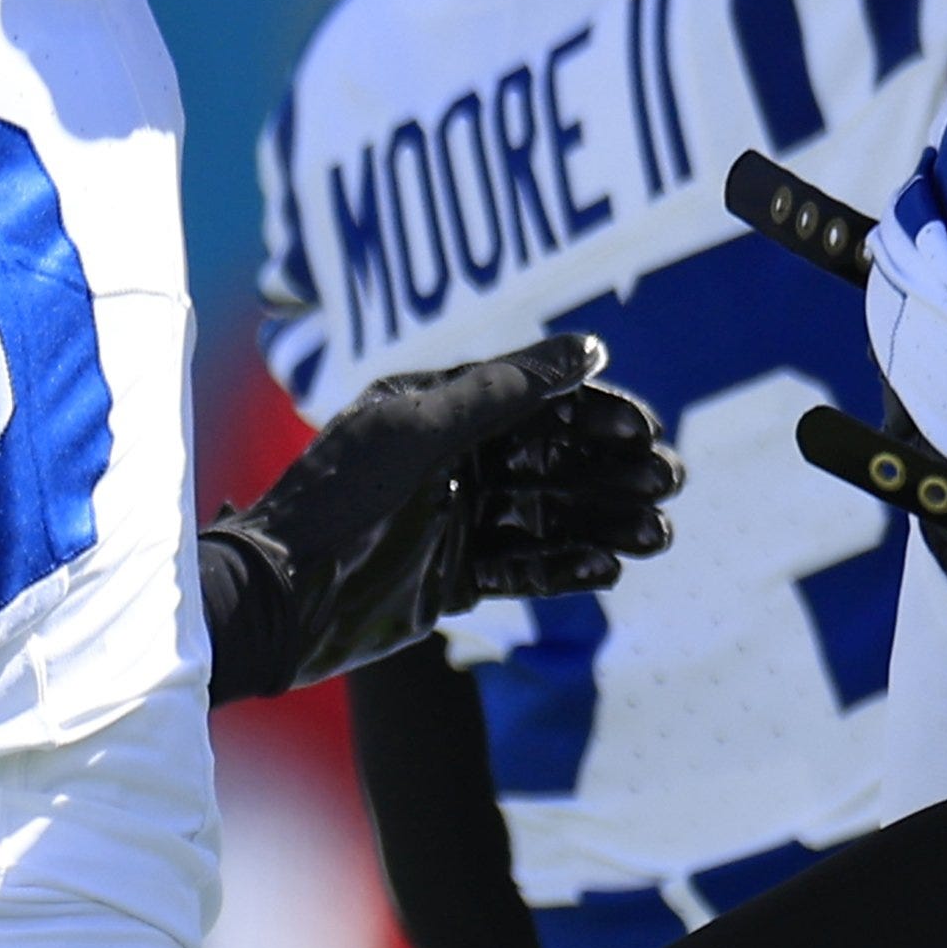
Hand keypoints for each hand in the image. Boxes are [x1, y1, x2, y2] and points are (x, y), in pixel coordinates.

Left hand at [205, 337, 676, 702]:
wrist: (276, 597)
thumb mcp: (418, 430)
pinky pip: (523, 566)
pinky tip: (610, 568)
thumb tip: (588, 349)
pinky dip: (567, 567)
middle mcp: (453, 460)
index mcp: (439, 410)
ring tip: (657, 534)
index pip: (536, 401)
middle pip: (554, 458)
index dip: (595, 412)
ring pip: (549, 514)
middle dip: (614, 469)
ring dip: (605, 520)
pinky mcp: (452, 578)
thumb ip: (502, 390)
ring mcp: (454, 520)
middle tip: (670, 482)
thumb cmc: (338, 498)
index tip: (645, 429)